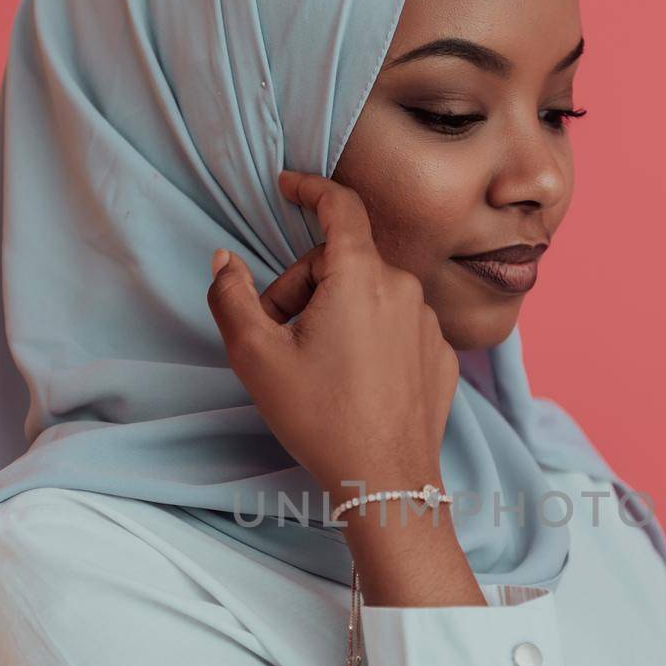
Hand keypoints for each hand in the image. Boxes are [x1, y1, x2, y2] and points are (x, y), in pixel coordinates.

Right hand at [206, 169, 458, 504]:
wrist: (385, 480)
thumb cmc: (320, 418)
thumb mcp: (256, 357)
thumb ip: (232, 297)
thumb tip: (223, 261)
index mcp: (361, 276)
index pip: (339, 205)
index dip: (309, 188)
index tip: (287, 185)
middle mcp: (404, 289)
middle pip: (342, 263)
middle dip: (302, 287)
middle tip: (277, 337)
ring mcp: (428, 324)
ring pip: (370, 296)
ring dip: (336, 314)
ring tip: (316, 366)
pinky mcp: (442, 356)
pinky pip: (396, 328)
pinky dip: (369, 339)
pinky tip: (352, 382)